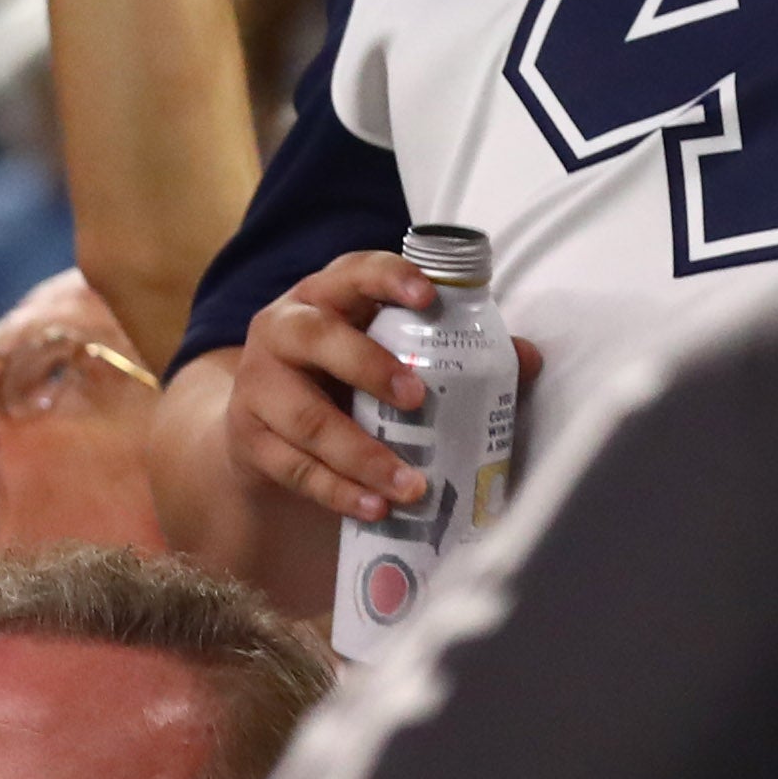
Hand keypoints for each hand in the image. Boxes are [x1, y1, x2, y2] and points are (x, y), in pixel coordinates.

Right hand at [226, 249, 543, 524]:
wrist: (262, 423)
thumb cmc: (343, 373)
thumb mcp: (384, 349)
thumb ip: (450, 350)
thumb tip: (528, 359)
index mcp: (325, 294)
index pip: (354, 271)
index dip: (390, 278)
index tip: (429, 296)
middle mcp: (283, 329)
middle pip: (318, 338)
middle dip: (370, 366)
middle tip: (418, 398)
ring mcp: (259, 385)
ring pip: (308, 418)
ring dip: (363, 454)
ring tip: (411, 484)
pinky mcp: (249, 439)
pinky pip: (295, 469)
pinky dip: (339, 491)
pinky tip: (377, 507)